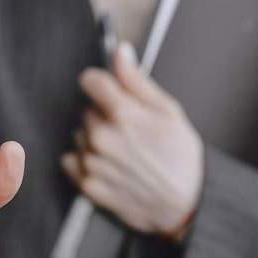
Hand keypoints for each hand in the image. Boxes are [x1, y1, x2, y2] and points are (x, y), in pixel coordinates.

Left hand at [61, 42, 203, 238]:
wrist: (186, 205)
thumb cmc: (181, 158)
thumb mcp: (168, 111)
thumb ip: (137, 81)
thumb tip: (120, 52)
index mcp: (123, 115)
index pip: (90, 81)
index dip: (102, 84)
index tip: (111, 92)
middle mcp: (102, 138)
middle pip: (86, 110)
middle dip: (104, 116)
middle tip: (130, 131)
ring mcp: (93, 163)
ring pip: (80, 136)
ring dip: (94, 140)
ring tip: (123, 152)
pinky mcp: (87, 185)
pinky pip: (72, 161)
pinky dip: (86, 162)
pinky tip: (110, 167)